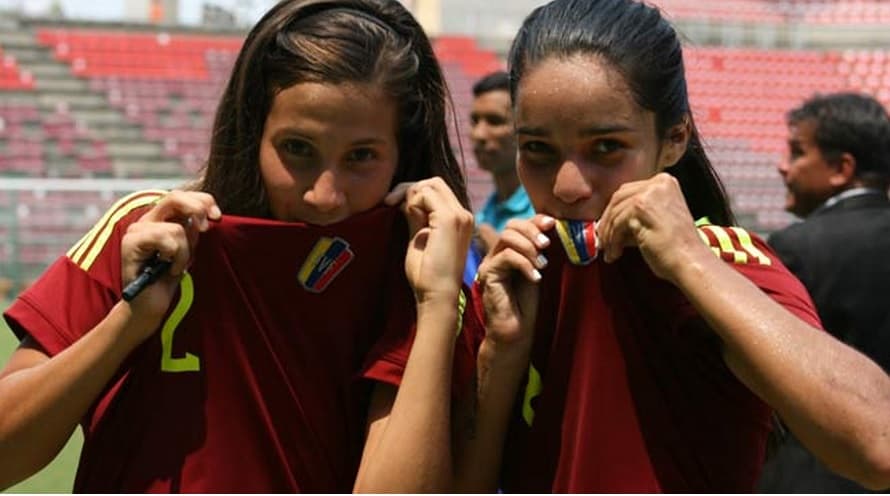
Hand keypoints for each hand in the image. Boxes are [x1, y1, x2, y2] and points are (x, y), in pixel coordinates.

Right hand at [120, 191, 220, 337]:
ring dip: (184, 252)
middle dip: (197, 209)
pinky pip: (166, 239)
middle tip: (205, 228)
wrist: (149, 305)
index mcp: (162, 218)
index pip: (183, 195)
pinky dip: (174, 257)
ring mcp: (137, 230)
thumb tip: (204, 216)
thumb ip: (193, 231)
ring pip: (176, 227)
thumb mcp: (187, 250)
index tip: (218, 217)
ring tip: (175, 267)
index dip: (204, 200)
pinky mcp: (130, 242)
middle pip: (175, 196)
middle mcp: (148, 220)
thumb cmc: (167, 279)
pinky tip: (166, 269)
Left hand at [385, 179, 473, 305]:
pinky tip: (406, 218)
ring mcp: (459, 215)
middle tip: (391, 203)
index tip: (394, 205)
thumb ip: (416, 217)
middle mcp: (463, 214)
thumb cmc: (427, 275)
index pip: (437, 190)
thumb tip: (406, 199)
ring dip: (410, 196)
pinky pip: (425, 195)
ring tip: (400, 214)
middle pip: (434, 182)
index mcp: (459, 219)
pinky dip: (411, 202)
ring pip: (430, 185)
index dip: (414, 193)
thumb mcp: (419, 238)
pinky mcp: (449, 219)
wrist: (437, 295)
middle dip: (410, 189)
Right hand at [475, 214, 553, 348]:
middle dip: (532, 230)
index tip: (553, 224)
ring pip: (507, 237)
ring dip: (529, 247)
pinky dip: (524, 263)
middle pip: (511, 225)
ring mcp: (490, 264)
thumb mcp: (539, 270)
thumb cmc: (530, 305)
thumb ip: (541, 249)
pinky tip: (535, 277)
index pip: (518, 224)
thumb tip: (553, 226)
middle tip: (547, 245)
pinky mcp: (488, 275)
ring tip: (543, 264)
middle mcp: (496, 254)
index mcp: (509, 250)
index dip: (535, 220)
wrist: (518, 332)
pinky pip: (506, 257)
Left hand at [597, 172, 710, 282]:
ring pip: (616, 212)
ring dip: (609, 235)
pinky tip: (615, 254)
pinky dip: (613, 241)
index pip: (630, 191)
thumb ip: (636, 214)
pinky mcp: (641, 208)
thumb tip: (607, 221)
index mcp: (665, 182)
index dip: (615, 211)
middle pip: (619, 198)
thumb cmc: (676, 248)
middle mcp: (658, 183)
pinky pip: (617, 224)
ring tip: (609, 251)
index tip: (608, 228)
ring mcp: (650, 193)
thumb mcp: (656, 220)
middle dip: (608, 221)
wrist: (690, 261)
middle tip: (603, 240)